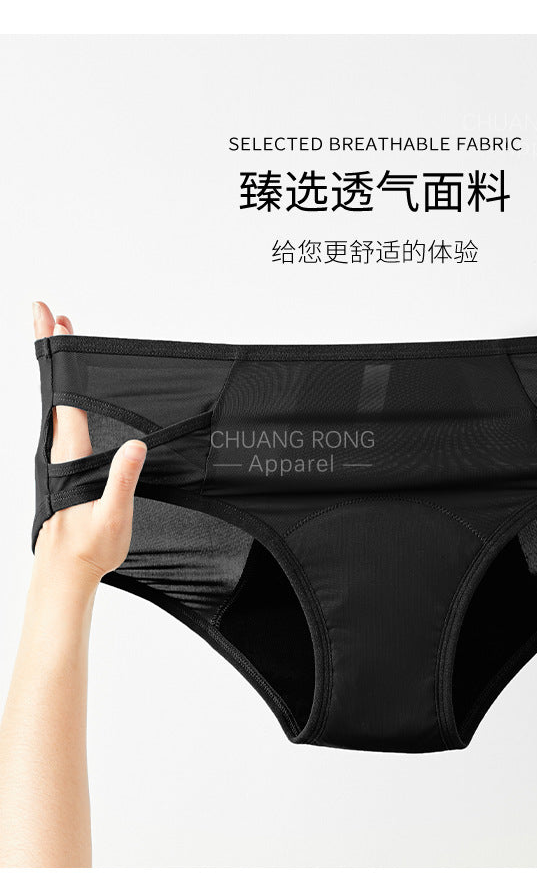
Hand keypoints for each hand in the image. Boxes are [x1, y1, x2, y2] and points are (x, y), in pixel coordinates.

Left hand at [32, 301, 146, 589]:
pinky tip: (71, 397)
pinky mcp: (63, 470)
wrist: (65, 574)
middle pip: (53, 388)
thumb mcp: (113, 517)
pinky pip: (62, 422)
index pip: (63, 393)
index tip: (51, 318)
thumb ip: (122, 481)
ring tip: (61, 340)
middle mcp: (58, 450)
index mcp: (69, 454)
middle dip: (53, 349)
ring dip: (58, 370)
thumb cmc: (89, 549)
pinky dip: (64, 396)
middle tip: (52, 314)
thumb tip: (134, 445)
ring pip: (55, 404)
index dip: (58, 354)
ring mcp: (58, 459)